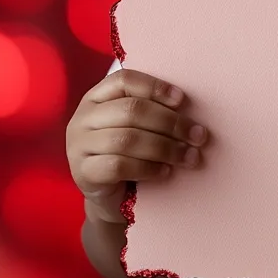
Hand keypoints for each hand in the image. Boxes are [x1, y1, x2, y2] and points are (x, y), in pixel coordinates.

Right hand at [66, 69, 209, 222]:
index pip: (124, 80)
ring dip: (166, 147)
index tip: (182, 100)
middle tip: (198, 135)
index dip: (155, 87)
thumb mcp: (136, 126)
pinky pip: (119, 166)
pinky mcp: (82, 174)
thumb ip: (152, 110)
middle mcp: (83, 117)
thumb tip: (190, 108)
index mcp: (96, 96)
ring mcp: (78, 146)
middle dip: (171, 122)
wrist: (109, 197)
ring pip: (127, 139)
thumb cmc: (128, 153)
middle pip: (131, 110)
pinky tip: (166, 171)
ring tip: (189, 156)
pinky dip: (148, 168)